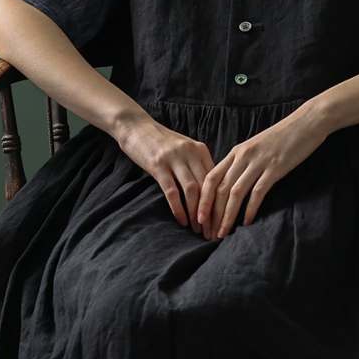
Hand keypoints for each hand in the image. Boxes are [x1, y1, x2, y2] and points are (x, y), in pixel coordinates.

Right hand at [114, 114, 214, 234]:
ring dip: (196, 214)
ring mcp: (174, 158)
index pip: (217, 180)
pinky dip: (179, 209)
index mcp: (200, 150)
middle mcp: (190, 153)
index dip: (221, 203)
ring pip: (192, 190)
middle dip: (212, 212)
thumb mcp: (185, 149)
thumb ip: (198, 165)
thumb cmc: (162, 142)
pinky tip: (181, 221)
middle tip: (212, 232)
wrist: (137, 127)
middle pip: (207, 187)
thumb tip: (213, 192)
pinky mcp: (158, 166)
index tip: (222, 221)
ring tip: (198, 230)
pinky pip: (172, 192)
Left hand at [196, 104, 328, 240]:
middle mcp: (243, 156)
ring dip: (227, 216)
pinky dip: (249, 209)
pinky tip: (246, 223)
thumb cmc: (281, 138)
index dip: (202, 200)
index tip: (199, 219)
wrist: (305, 123)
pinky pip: (257, 192)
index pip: (211, 178)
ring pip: (235, 193)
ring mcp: (258, 162)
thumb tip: (229, 185)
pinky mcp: (275, 168)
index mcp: (236, 152)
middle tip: (208, 233)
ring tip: (222, 233)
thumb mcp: (255, 148)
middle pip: (220, 189)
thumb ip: (242, 163)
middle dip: (212, 214)